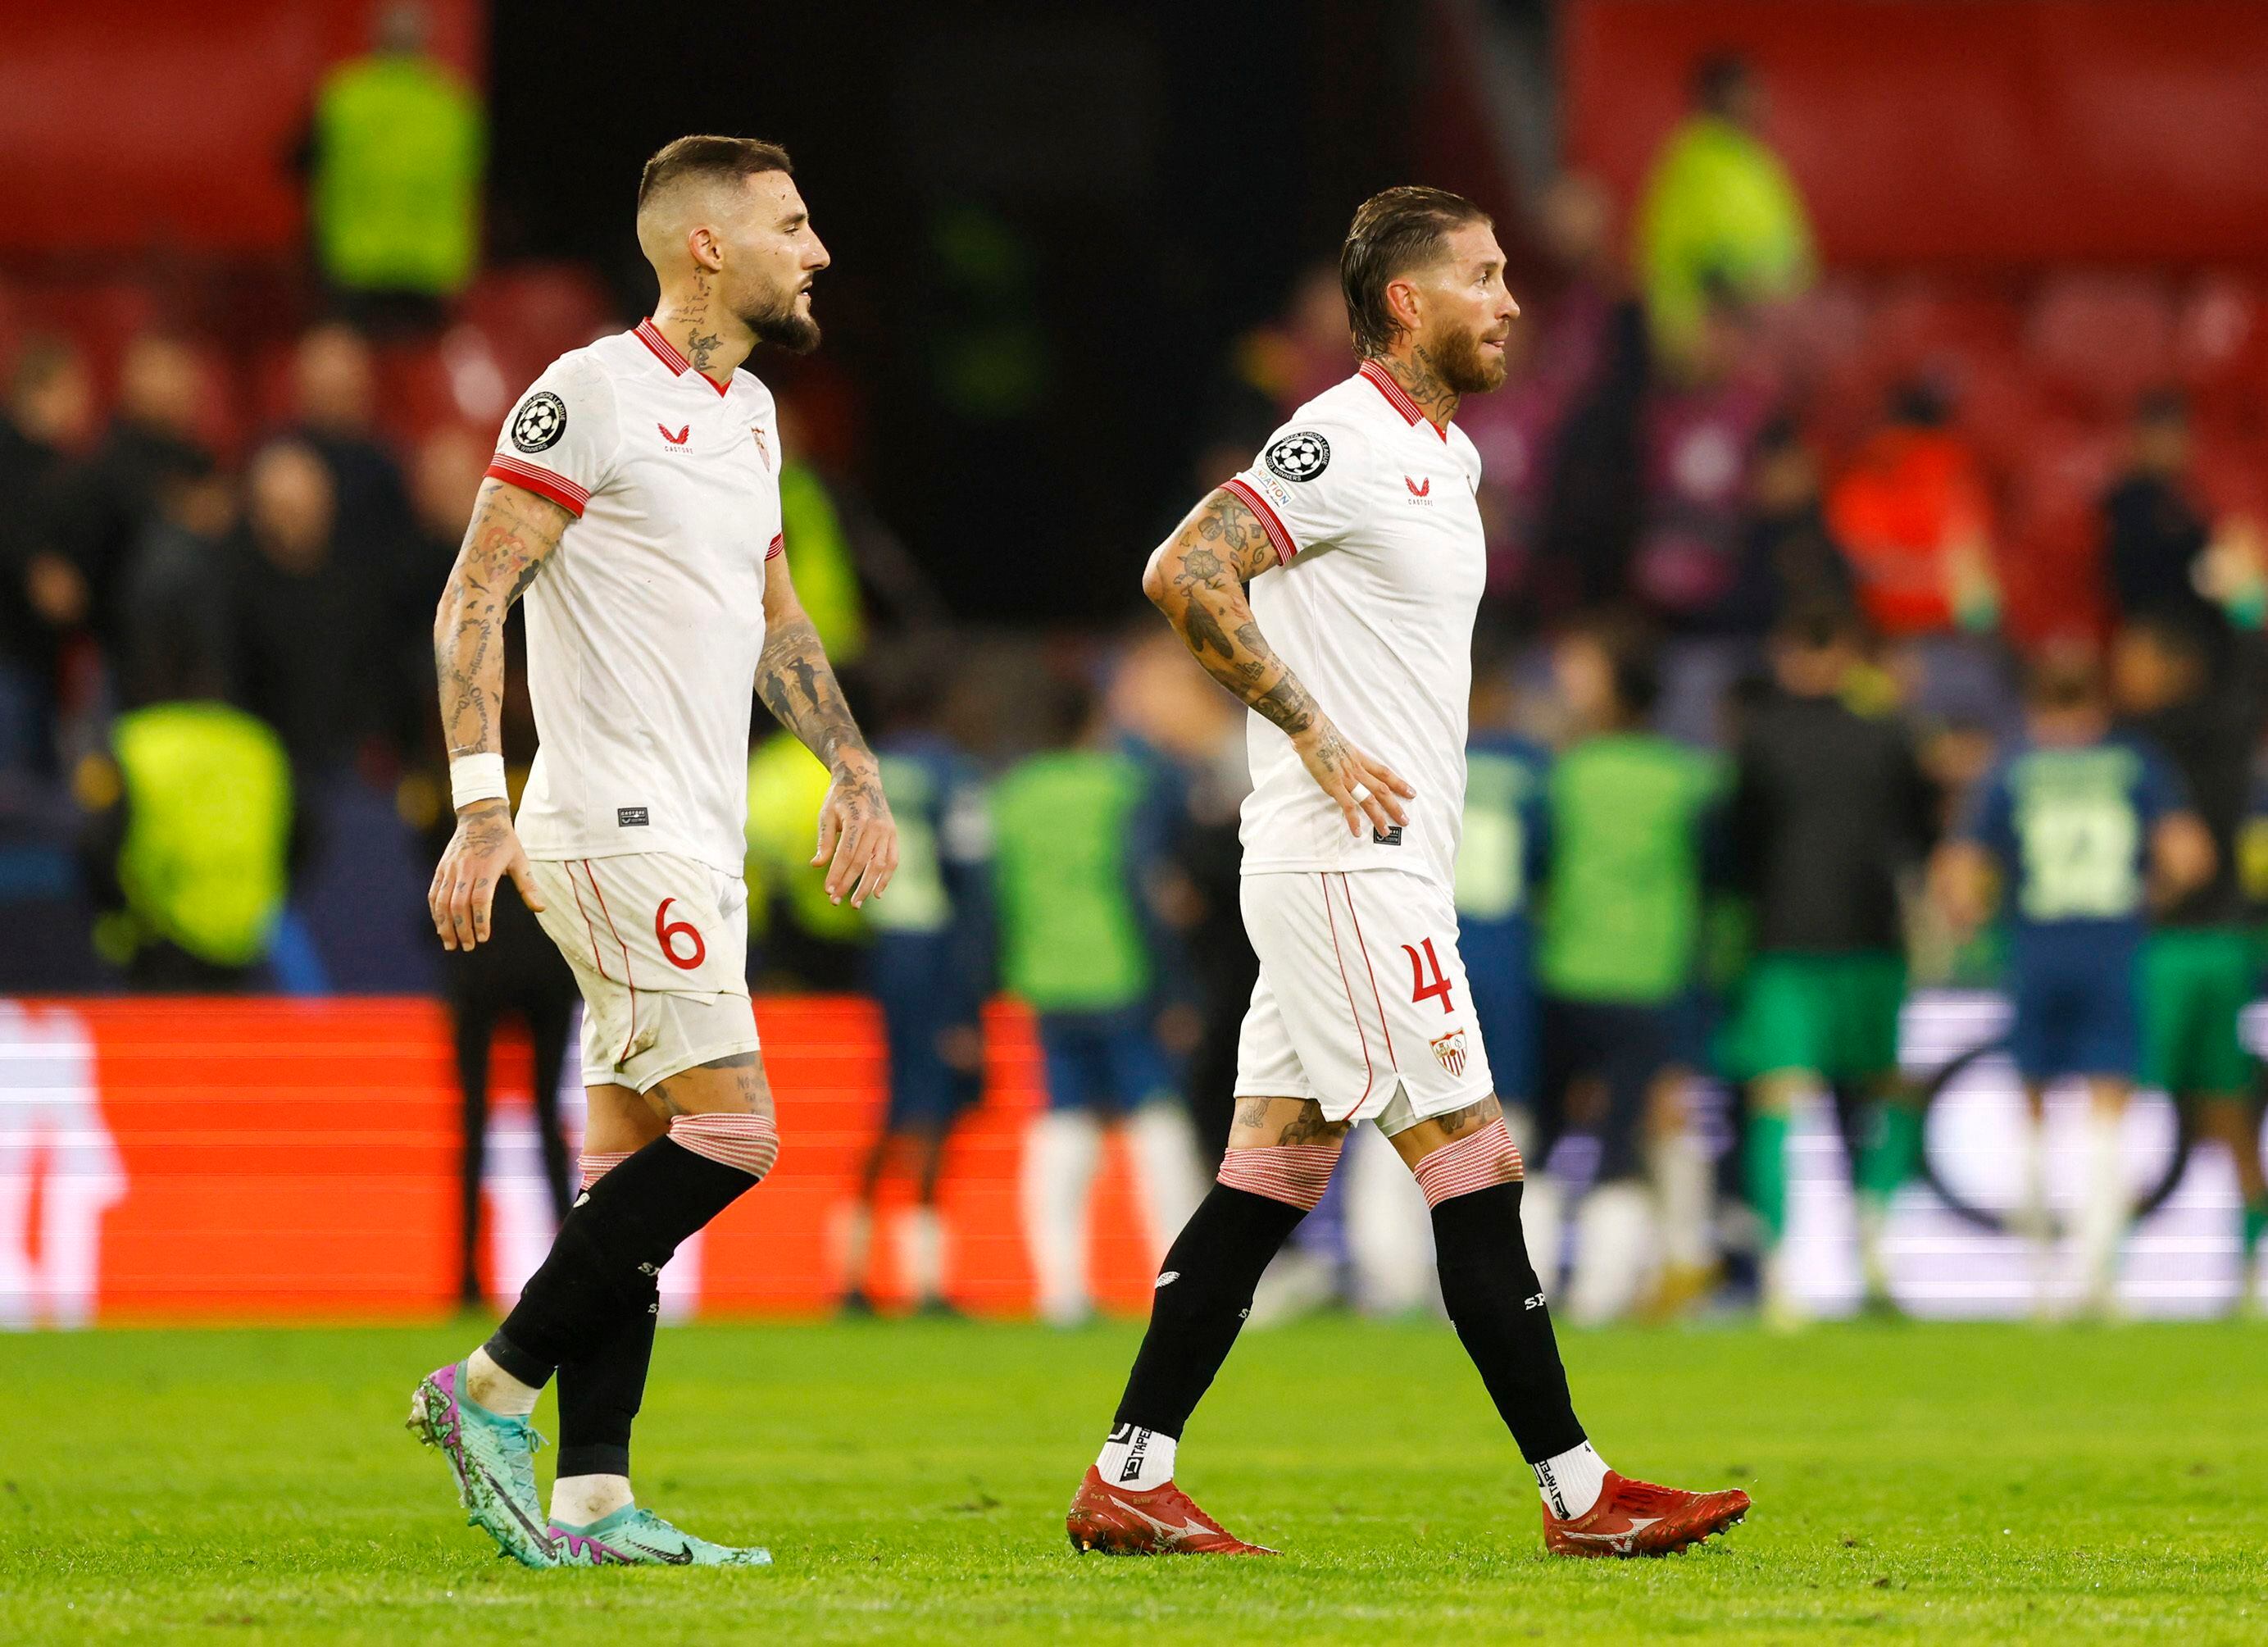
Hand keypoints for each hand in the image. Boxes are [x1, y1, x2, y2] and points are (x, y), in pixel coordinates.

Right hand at [429, 800, 544, 951]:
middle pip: (459, 904)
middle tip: (468, 947)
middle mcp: (466, 869)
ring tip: (449, 943)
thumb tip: (541, 909)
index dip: (480, 920)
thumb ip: (528, 886)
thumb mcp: (520, 860)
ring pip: (442, 901)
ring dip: (444, 924)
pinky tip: (440, 925)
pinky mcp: (441, 868)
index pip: (480, 899)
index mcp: (487, 868)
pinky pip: (434, 893)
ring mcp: (450, 868)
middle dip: (462, 929)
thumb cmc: (504, 841)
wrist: (480, 816)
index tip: (482, 938)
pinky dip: (435, 911)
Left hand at [812, 753, 898, 906]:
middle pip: (862, 862)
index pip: (847, 854)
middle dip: (848, 884)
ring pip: (880, 865)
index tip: (828, 890)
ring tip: (855, 903)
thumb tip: (817, 865)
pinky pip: (892, 861)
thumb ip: (824, 840)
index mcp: (858, 819)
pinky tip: (876, 894)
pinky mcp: (893, 835)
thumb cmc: (840, 797)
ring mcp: (888, 831)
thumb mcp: (827, 814)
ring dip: (867, 887)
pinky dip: (885, 878)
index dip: (837, 874)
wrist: (863, 778)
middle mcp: (876, 826)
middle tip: (836, 901)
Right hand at [1294, 719, 1413, 837]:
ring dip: (1378, 817)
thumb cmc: (1323, 734)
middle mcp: (1358, 771)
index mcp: (1361, 760)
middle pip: (1382, 790)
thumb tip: (1345, 763)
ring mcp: (1347, 779)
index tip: (1411, 793)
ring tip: (1385, 831)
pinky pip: (1347, 805)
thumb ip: (1347, 757)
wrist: (1313, 731)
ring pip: (1369, 800)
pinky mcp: (1334, 786)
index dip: (1400, 784)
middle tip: (1405, 820)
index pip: (1385, 774)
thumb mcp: (1342, 745)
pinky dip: (1353, 820)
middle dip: (1395, 806)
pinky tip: (1357, 832)